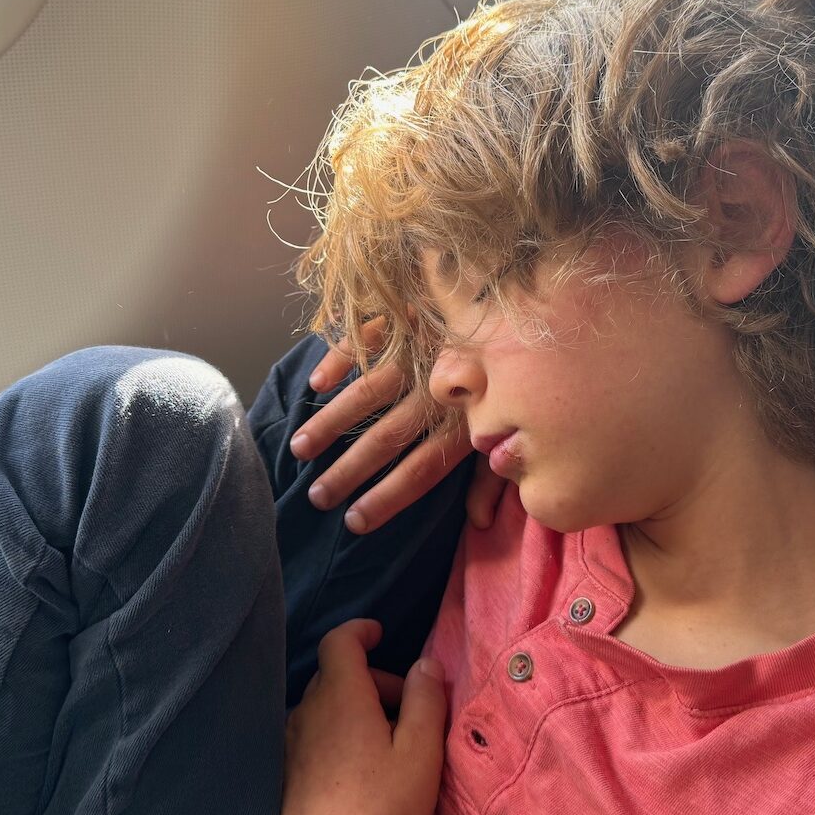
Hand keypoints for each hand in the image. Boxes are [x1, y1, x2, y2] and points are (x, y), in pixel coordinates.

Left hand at [276, 619, 445, 814]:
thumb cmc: (383, 809)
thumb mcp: (422, 750)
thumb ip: (427, 698)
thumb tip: (426, 663)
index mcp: (340, 699)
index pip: (339, 643)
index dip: (359, 630)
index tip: (379, 632)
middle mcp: (307, 716)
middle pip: (334, 676)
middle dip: (371, 679)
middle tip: (407, 704)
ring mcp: (292, 749)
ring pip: (321, 708)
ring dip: (353, 708)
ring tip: (385, 740)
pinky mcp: (286, 780)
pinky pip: (311, 737)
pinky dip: (335, 734)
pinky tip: (359, 769)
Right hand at [290, 319, 506, 534]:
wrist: (515, 292)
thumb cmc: (512, 371)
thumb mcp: (512, 424)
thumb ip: (493, 472)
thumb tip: (480, 521)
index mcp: (466, 418)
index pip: (423, 467)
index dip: (389, 497)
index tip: (355, 522)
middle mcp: (439, 389)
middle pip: (388, 438)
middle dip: (349, 471)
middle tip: (316, 497)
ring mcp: (420, 351)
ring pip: (368, 393)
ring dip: (330, 423)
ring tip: (300, 449)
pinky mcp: (406, 316)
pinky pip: (366, 339)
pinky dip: (339, 359)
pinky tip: (316, 383)